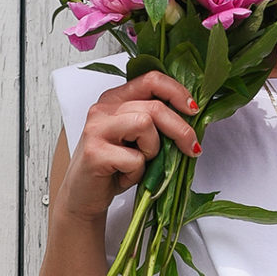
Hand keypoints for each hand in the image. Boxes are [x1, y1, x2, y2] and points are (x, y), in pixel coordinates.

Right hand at [58, 70, 201, 219]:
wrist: (83, 195)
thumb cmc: (113, 167)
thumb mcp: (136, 139)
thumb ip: (155, 123)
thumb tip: (191, 119)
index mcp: (116, 99)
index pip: (151, 79)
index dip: (177, 92)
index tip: (193, 109)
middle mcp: (104, 108)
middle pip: (155, 106)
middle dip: (180, 129)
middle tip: (192, 148)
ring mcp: (97, 129)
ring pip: (145, 124)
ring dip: (153, 150)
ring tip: (141, 162)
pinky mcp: (95, 153)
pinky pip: (134, 158)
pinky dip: (137, 173)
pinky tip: (125, 176)